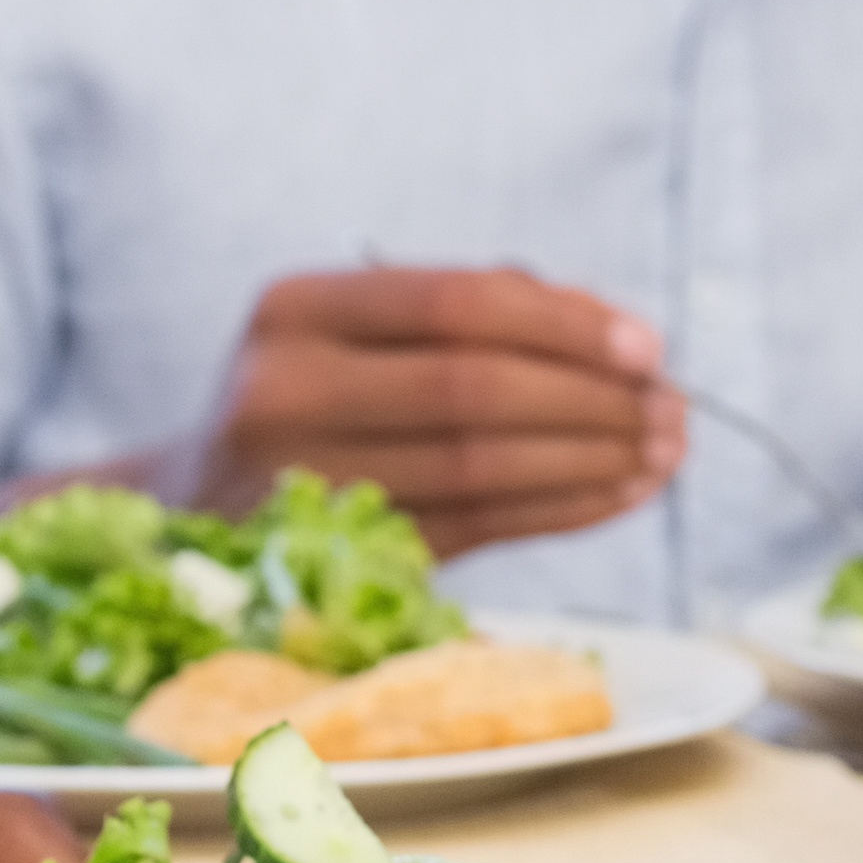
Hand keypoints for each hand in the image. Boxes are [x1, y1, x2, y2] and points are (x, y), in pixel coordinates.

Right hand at [156, 266, 687, 556]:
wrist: (191, 507)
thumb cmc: (312, 400)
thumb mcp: (354, 331)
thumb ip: (473, 314)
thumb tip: (617, 337)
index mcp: (294, 309)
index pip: (455, 303)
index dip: (564, 323)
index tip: (647, 346)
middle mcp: (281, 391)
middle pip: (473, 391)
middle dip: (592, 400)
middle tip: (672, 408)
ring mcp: (301, 484)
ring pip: (481, 469)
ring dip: (593, 462)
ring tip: (663, 451)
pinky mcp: (335, 559)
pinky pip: (478, 530)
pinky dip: (561, 510)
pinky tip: (618, 492)